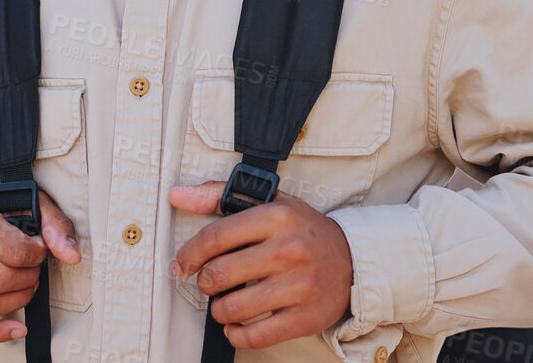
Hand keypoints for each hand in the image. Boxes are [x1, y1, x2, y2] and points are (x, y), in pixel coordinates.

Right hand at [0, 180, 80, 342]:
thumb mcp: (27, 201)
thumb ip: (54, 224)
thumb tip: (72, 256)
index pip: (13, 252)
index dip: (37, 256)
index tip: (39, 249)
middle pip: (1, 281)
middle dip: (29, 279)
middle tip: (33, 268)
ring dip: (18, 301)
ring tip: (25, 285)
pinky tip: (17, 329)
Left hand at [168, 180, 352, 349]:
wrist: (354, 259)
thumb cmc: (303, 230)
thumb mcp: (269, 202)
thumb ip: (219, 196)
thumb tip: (178, 195)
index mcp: (276, 217)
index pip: (215, 237)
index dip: (189, 254)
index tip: (182, 263)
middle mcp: (288, 250)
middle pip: (219, 274)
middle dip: (204, 282)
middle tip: (209, 282)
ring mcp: (299, 286)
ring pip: (233, 308)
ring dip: (218, 309)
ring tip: (224, 302)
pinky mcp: (306, 317)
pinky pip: (256, 336)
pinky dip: (236, 335)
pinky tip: (235, 326)